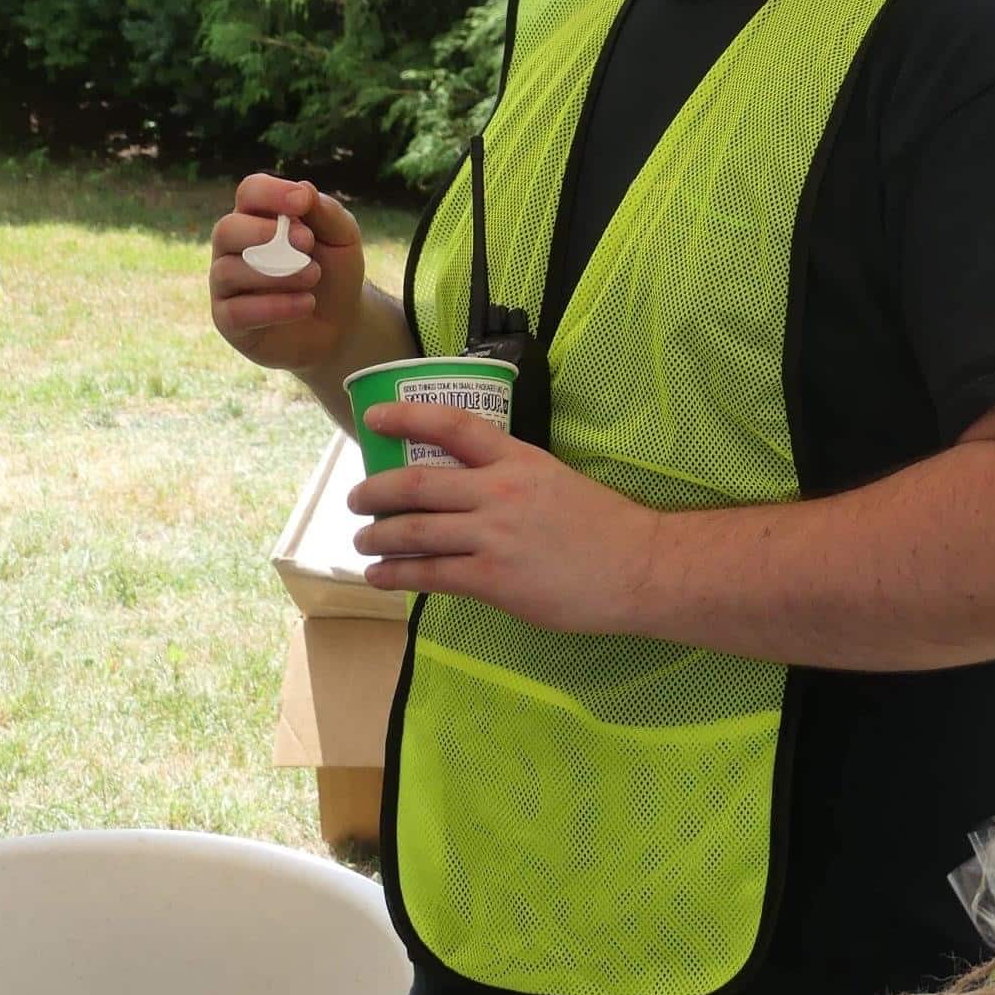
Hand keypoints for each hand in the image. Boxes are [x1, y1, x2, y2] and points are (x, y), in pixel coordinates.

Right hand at [209, 174, 365, 372]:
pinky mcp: (228, 320)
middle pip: (226, 229)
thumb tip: (303, 188)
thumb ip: (327, 213)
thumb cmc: (335, 272)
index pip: (249, 192)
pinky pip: (236, 312)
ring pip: (228, 271)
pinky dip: (275, 307)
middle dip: (264, 234)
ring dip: (277, 273)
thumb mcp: (343, 238)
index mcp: (258, 217)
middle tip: (307, 243)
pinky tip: (306, 304)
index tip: (301, 202)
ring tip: (314, 276)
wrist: (341, 324)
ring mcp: (226, 284)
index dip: (270, 193)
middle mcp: (234, 247)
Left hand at [346, 403, 660, 634]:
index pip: (453, 425)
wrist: (638, 566)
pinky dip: (396, 574)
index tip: (373, 416)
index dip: (407, 416)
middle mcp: (500, 491)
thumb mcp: (553, 480)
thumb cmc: (601, 524)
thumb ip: (508, 480)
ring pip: (415, 531)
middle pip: (417, 482)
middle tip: (355, 497)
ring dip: (378, 536)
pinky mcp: (493, 579)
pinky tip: (380, 575)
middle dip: (374, 490)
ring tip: (361, 540)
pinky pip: (430, 574)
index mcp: (518, 459)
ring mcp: (493, 536)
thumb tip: (464, 492)